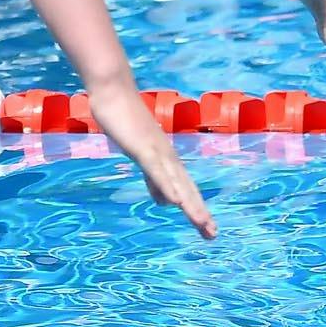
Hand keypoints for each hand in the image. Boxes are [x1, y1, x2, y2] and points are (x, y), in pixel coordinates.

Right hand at [88, 82, 214, 237]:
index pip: (186, 189)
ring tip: (203, 224)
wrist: (112, 91)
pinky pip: (156, 171)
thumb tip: (165, 203)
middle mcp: (168, 156)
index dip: (197, 209)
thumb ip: (153, 178)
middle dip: (200, 212)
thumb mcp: (140, 154)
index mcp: (167, 160)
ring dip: (190, 204)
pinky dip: (167, 186)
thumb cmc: (124, 120)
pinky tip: (175, 202)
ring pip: (177, 183)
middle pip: (187, 189)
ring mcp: (157, 151)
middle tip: (213, 235)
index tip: (209, 230)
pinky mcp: (143, 148)